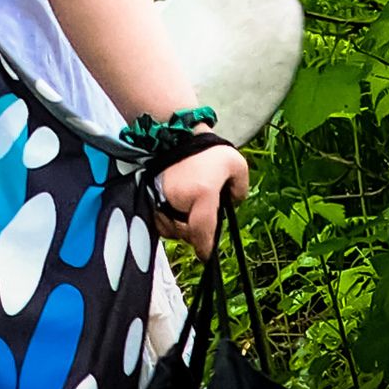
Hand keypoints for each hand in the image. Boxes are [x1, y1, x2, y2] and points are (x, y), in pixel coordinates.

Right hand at [156, 141, 248, 257]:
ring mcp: (160, 198)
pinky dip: (166, 221)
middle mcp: (178, 199)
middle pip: (186, 234)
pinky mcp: (148, 195)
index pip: (202, 232)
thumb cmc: (207, 149)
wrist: (175, 132)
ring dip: (180, 228)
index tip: (206, 256)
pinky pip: (158, 220)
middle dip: (195, 233)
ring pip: (170, 229)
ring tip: (188, 212)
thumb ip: (240, 189)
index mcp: (201, 194)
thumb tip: (232, 203)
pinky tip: (175, 209)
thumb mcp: (235, 165)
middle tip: (202, 219)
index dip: (204, 249)